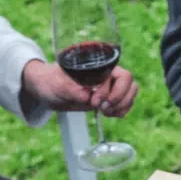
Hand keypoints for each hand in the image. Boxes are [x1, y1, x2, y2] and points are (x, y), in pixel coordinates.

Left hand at [22, 60, 137, 117]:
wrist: (50, 90)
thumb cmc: (53, 82)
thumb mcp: (58, 85)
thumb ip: (71, 89)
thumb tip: (87, 96)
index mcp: (99, 65)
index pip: (121, 75)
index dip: (113, 91)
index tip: (94, 101)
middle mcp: (108, 74)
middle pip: (130, 83)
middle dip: (119, 99)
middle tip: (102, 108)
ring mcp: (110, 86)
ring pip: (131, 94)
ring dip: (122, 106)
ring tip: (104, 112)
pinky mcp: (110, 98)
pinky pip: (125, 104)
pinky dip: (120, 111)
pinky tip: (107, 114)